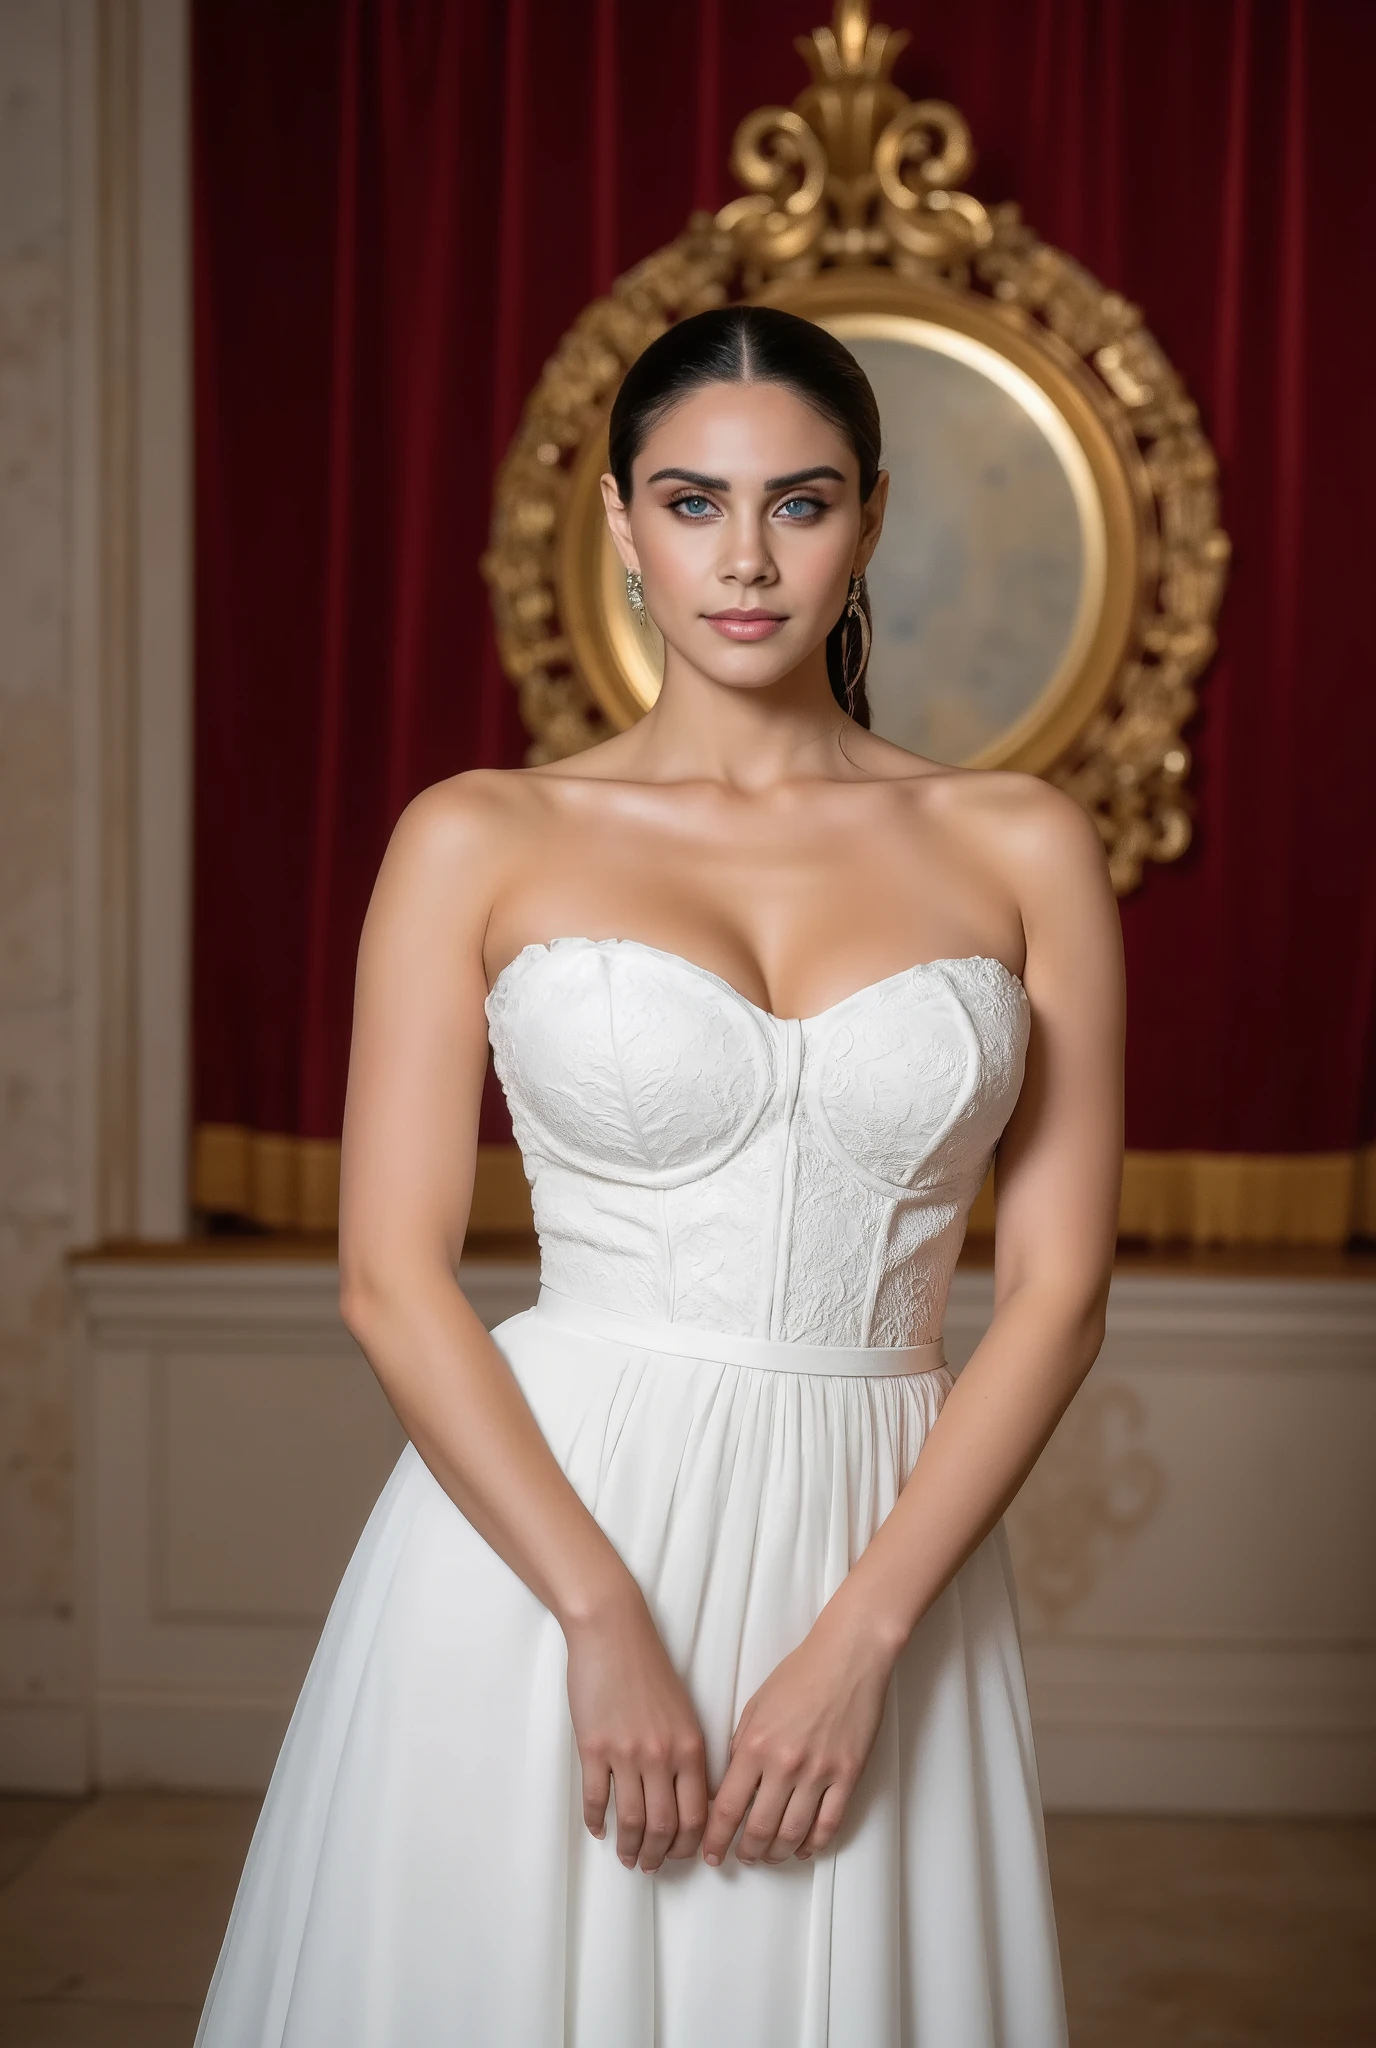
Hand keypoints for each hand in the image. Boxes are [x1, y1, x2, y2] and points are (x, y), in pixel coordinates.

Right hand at [564, 1591, 708, 1873]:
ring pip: (631, 1820)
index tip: (680, 1856)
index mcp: (690, 1747)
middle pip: (664, 1827)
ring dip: (630, 1847)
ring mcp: (626, 1753)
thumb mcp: (683, 1711)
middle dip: (658, 1856)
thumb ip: (688, 1753)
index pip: (696, 1815)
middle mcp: (662, 1756)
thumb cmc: (650, 1667)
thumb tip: (690, 1798)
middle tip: (650, 1866)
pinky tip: (598, 1830)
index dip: (688, 1845)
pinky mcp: (593, 1747)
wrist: (613, 1632)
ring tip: (627, 1857)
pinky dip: (597, 1821)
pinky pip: (596, 1799)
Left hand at [701, 1603, 897, 1867]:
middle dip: (748, 1851)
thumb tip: (732, 1784)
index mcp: (755, 1745)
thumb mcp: (756, 1705)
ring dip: (778, 1853)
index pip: (728, 1808)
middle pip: (760, 1828)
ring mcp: (819, 1772)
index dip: (717, 1839)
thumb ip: (742, 1746)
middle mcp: (784, 1764)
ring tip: (771, 1856)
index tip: (712, 1854)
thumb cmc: (800, 1673)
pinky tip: (805, 1848)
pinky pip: (829, 1823)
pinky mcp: (848, 1775)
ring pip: (793, 1833)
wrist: (847, 1657)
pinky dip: (815, 1843)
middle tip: (743, 1858)